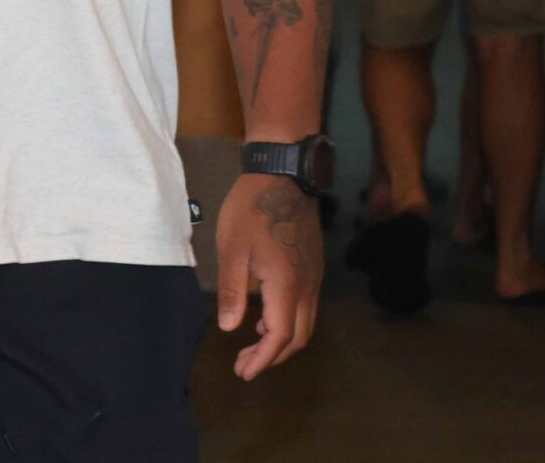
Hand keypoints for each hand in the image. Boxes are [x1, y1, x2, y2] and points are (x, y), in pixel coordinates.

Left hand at [215, 173, 322, 380]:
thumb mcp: (232, 249)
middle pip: (298, 337)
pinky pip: (306, 305)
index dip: (261, 360)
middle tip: (245, 364)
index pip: (279, 337)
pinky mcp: (313, 264)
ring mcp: (314, 275)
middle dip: (272, 356)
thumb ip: (232, 291)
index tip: (242, 372)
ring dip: (281, 339)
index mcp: (287, 286)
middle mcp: (308, 286)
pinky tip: (266, 314)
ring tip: (252, 343)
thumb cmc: (252, 208)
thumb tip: (230, 329)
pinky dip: (288, 320)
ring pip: (305, 322)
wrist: (283, 173)